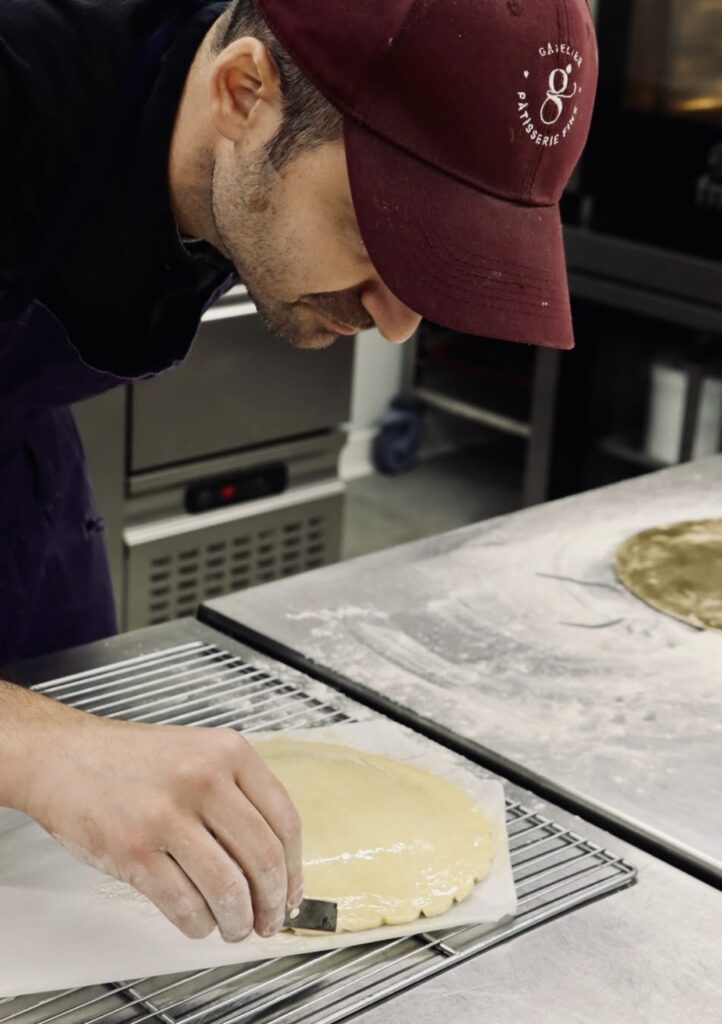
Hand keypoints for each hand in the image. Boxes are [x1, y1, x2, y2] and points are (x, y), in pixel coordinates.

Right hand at [20, 711, 302, 941]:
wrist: (65, 757)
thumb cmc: (132, 761)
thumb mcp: (198, 753)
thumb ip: (237, 794)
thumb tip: (276, 863)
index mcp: (229, 751)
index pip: (284, 820)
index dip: (295, 868)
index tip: (293, 892)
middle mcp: (203, 778)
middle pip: (263, 858)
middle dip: (273, 902)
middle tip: (269, 920)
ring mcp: (166, 815)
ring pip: (228, 888)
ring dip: (238, 921)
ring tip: (235, 927)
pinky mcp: (133, 850)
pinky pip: (184, 905)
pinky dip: (199, 925)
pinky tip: (199, 923)